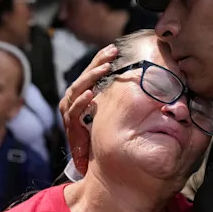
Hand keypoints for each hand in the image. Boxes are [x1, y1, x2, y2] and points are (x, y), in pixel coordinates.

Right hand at [58, 45, 117, 175]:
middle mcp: (74, 101)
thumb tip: (142, 85)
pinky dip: (80, 102)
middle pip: (84, 76)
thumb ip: (119, 101)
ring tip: (104, 68)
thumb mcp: (110, 115)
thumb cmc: (101, 137)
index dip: (100, 60)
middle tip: (111, 51)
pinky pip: (73, 111)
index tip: (114, 49)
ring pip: (77, 89)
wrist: (90, 163)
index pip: (91, 72)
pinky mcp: (70, 126)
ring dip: (90, 78)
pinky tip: (89, 94)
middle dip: (97, 62)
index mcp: (84, 95)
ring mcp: (70, 113)